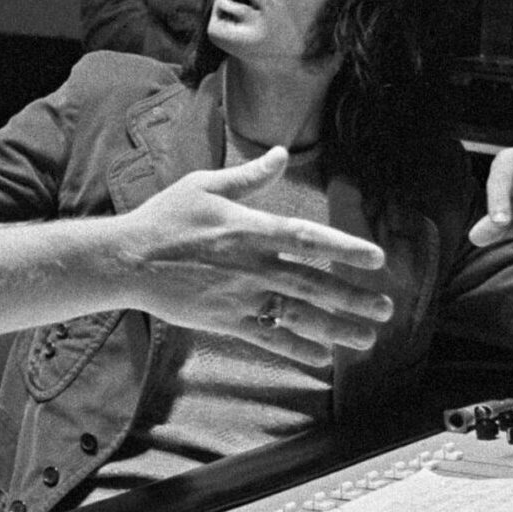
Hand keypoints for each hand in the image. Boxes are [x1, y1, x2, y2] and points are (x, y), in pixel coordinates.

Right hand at [123, 148, 394, 365]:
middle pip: (314, 284)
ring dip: (336, 329)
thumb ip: (249, 177)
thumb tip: (281, 154)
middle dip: (354, 299)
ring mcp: (240, 295)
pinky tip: (322, 357)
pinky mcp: (226, 319)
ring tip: (367, 339)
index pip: (308, 239)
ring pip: (298, 316)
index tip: (377, 260)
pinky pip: (268, 337)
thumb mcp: (205, 186)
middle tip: (385, 310)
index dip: (345, 249)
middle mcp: (252, 265)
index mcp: (250, 229)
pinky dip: (297, 347)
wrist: (127, 259)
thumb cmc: (164, 218)